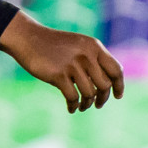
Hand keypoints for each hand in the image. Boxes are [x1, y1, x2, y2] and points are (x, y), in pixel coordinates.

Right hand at [0, 11, 123, 113]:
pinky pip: (73, 97)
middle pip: (105, 85)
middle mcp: (86, 54)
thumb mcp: (78, 46)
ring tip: (82, 107)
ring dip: (87, 104)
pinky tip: (71, 108)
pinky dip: (74, 106)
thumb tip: (109, 83)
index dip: (119, 85)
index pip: (116, 69)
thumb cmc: (54, 45)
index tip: (117, 96)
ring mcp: (72, 64)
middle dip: (103, 98)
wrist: (28, 38)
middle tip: (97, 105)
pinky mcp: (58, 74)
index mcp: (94, 46)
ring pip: (89, 93)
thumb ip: (94, 59)